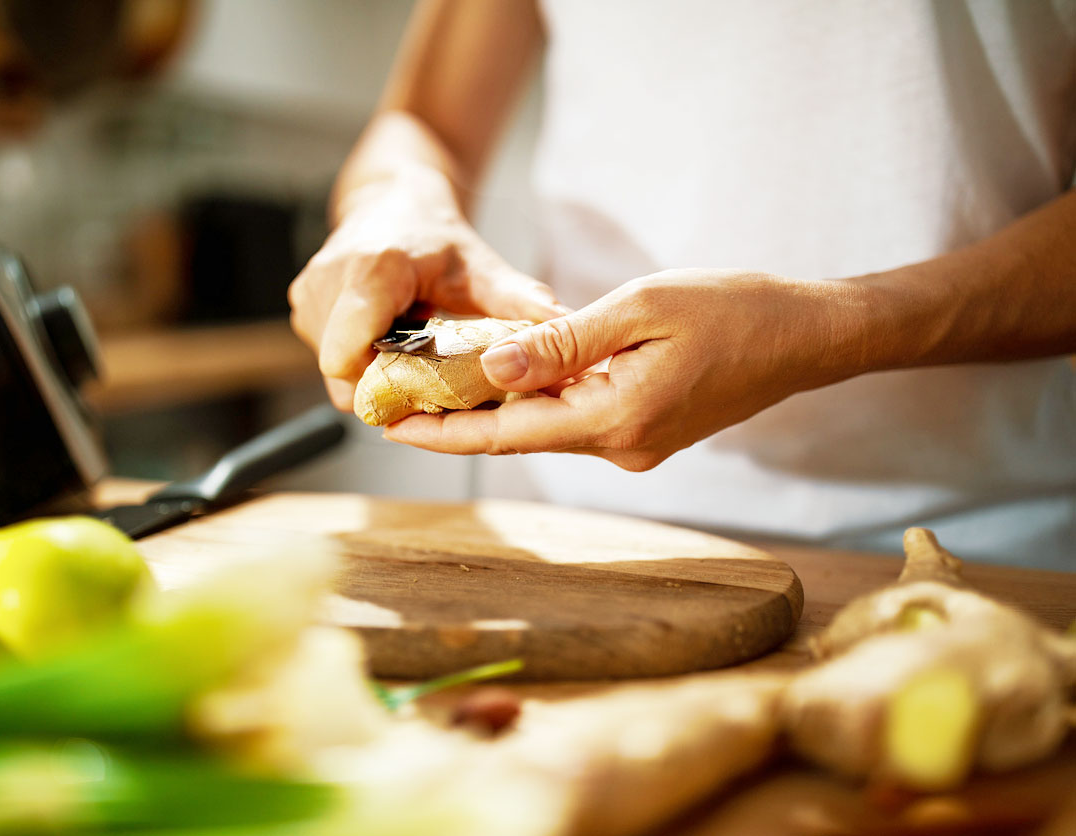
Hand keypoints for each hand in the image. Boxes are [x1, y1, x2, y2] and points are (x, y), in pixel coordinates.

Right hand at [288, 168, 566, 409]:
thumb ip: (520, 301)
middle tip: (422, 372)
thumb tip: (565, 327)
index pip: (347, 358)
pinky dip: (357, 355)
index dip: (380, 387)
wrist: (394, 198)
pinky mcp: (301, 303)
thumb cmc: (436, 236)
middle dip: (382, 384)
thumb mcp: (481, 267)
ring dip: (371, 370)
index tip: (420, 388)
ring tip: (405, 346)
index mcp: (372, 273)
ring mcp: (309, 294)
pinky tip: (385, 335)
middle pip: (342, 373)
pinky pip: (325, 353)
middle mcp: (329, 282)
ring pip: (333, 368)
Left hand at [384, 269, 850, 470]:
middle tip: (394, 397)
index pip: (506, 434)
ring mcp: (635, 446)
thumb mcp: (640, 308)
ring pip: (546, 426)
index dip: (442, 431)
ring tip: (435, 381)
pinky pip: (576, 418)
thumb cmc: (734, 310)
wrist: (807, 336)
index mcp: (615, 420)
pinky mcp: (645, 432)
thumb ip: (562, 342)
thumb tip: (491, 366)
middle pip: (519, 435)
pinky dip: (538, 399)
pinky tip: (508, 375)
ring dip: (496, 406)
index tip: (388, 423)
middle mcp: (621, 448)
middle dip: (456, 418)